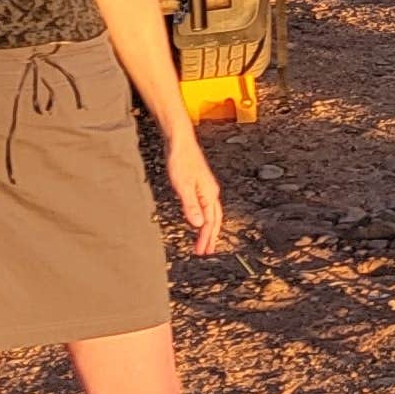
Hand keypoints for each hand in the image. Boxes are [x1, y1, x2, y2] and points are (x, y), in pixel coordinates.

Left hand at [162, 139, 227, 255]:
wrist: (180, 142)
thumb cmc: (181, 161)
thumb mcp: (183, 185)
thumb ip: (190, 205)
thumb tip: (197, 225)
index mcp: (209, 194)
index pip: (210, 221)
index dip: (206, 238)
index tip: (203, 252)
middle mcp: (211, 192)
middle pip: (214, 219)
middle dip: (210, 237)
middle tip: (205, 252)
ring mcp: (206, 188)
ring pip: (211, 213)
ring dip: (207, 228)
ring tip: (203, 241)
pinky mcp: (199, 185)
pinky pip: (205, 206)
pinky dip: (203, 218)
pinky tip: (197, 220)